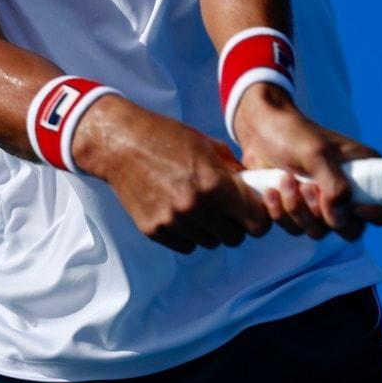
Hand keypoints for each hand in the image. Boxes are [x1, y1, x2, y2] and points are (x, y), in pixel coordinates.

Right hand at [72, 95, 271, 253]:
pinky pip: (186, 245)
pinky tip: (181, 213)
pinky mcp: (154, 230)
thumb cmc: (167, 137)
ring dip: (211, 230)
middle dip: (236, 224)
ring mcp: (173, 221)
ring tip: (201, 208)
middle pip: (235, 237)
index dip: (260, 218)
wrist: (121, 143)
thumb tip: (255, 190)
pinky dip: (189, 234)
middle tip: (227, 210)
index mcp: (214, 184)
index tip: (254, 211)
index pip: (257, 221)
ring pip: (210, 243)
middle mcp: (195, 207)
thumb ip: (233, 171)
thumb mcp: (207, 146)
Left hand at [233, 83, 381, 239]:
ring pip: (321, 231)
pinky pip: (297, 229)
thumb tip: (341, 215)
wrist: (260, 130)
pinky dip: (281, 213)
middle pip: (354, 229)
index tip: (357, 208)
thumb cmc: (292, 133)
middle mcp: (351, 192)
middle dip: (326, 215)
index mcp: (367, 171)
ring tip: (285, 180)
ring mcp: (326, 204)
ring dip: (298, 211)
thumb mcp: (316, 153)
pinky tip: (272, 190)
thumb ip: (334, 185)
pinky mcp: (302, 211)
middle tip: (308, 189)